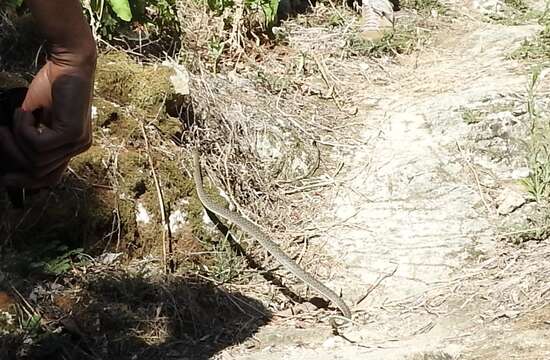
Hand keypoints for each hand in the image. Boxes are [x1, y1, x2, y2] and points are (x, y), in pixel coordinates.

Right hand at [0, 61, 93, 188]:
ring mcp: (78, 141)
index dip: (26, 182)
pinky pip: (36, 143)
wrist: (68, 63)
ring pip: (36, 159)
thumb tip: (10, 161)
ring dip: (17, 137)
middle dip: (13, 156)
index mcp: (72, 146)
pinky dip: (23, 127)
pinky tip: (27, 111)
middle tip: (0, 135)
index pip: (51, 177)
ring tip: (16, 116)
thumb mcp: (37, 118)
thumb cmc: (51, 85)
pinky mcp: (72, 132)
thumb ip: (31, 139)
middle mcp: (79, 146)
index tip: (4, 179)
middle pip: (40, 172)